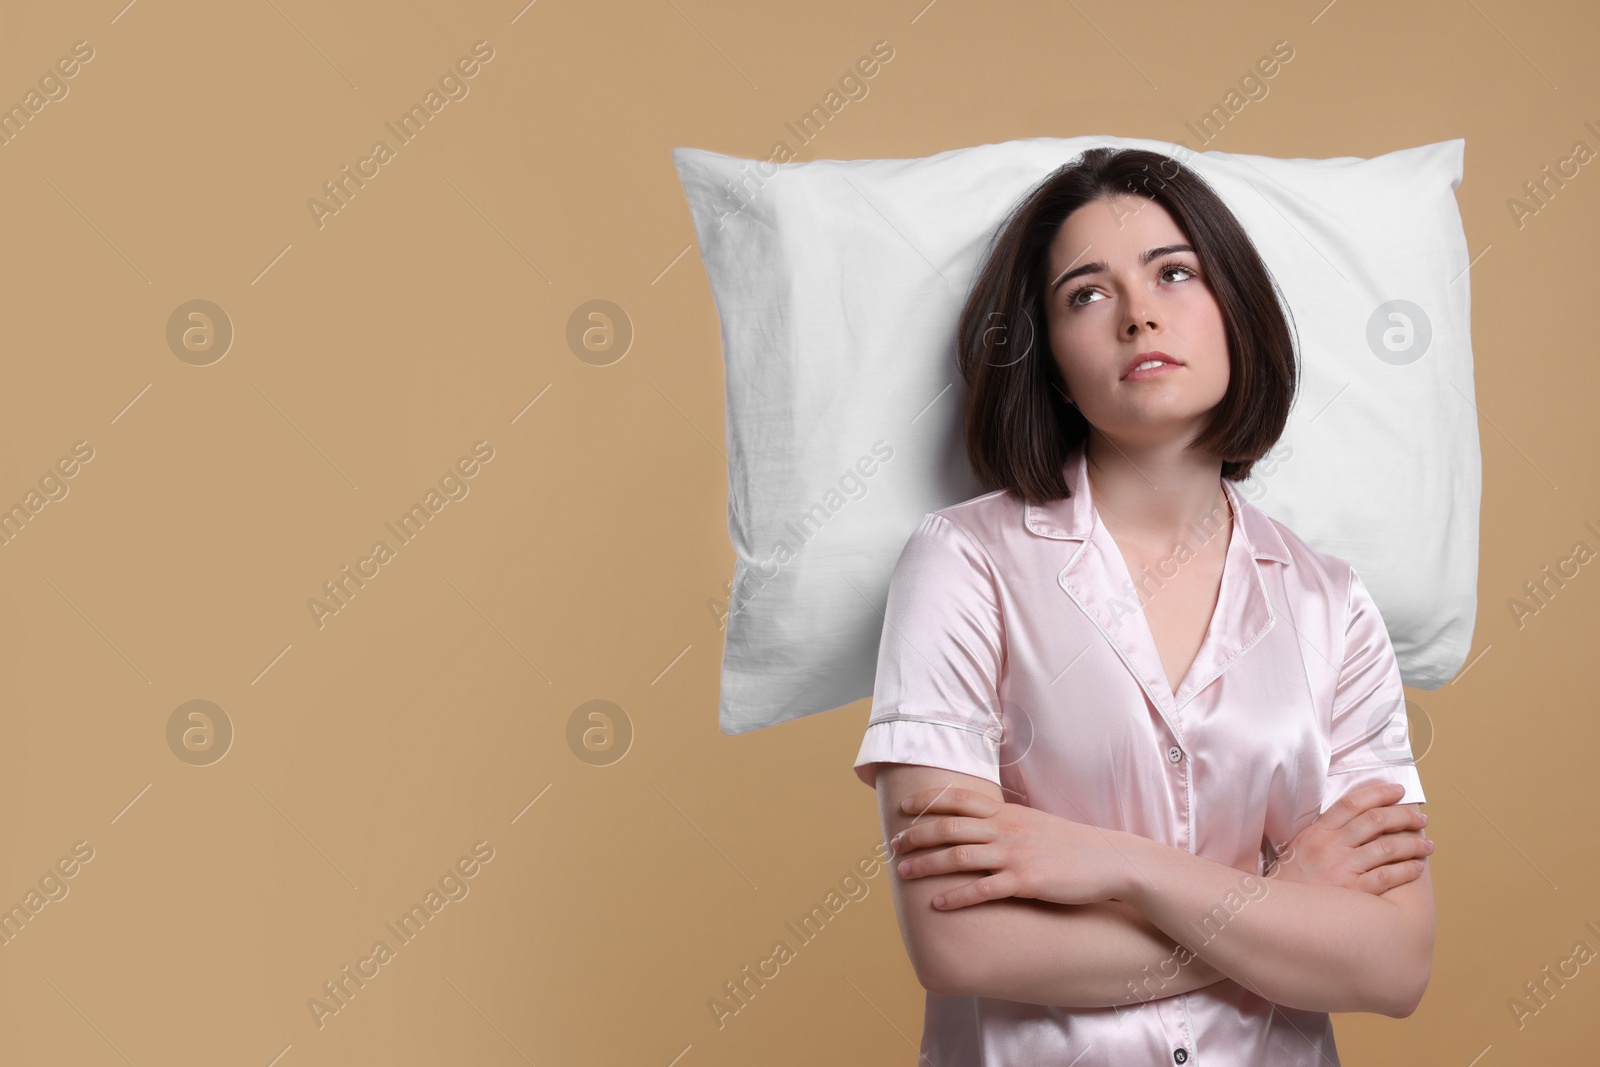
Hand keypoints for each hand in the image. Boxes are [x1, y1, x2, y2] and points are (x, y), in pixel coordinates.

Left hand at [889, 786, 1139, 909]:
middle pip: (949, 827)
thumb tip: (980, 822)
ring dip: (926, 865)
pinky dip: (956, 897)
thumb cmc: (1071, 845)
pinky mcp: (1026, 882)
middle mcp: (1006, 830)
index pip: (959, 799)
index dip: (927, 802)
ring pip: (959, 857)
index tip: (903, 806)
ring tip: (903, 873)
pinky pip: (983, 890)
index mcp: (1007, 813)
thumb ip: (1006, 821)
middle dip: (917, 835)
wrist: (1110, 861)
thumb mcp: (1035, 823)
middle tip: (893, 844)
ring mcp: (1015, 856)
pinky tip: (937, 905)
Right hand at [1267, 781, 1434, 893]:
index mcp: (1317, 832)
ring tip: (1427, 845)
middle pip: (1376, 821)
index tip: (1398, 792)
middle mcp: (1331, 846)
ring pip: (1387, 847)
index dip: (1379, 793)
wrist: (1278, 913)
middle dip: (1404, 817)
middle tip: (1420, 819)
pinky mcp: (1354, 892)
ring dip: (1413, 844)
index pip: (1352, 803)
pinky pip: (1388, 876)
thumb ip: (1324, 833)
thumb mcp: (1299, 848)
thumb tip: (1356, 819)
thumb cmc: (1291, 882)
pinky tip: (1417, 868)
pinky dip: (1407, 870)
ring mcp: (1343, 868)